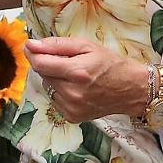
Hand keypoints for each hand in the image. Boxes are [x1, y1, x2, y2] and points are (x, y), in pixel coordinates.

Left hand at [25, 37, 148, 123]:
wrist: (132, 90)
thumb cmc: (111, 64)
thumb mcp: (87, 46)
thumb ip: (57, 45)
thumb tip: (31, 45)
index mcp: (77, 72)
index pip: (40, 64)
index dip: (32, 53)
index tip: (31, 46)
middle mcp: (72, 93)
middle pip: (43, 75)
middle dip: (48, 64)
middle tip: (66, 60)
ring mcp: (72, 108)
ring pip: (48, 88)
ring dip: (54, 79)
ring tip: (73, 75)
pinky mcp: (72, 117)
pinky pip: (55, 100)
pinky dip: (60, 92)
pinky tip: (76, 88)